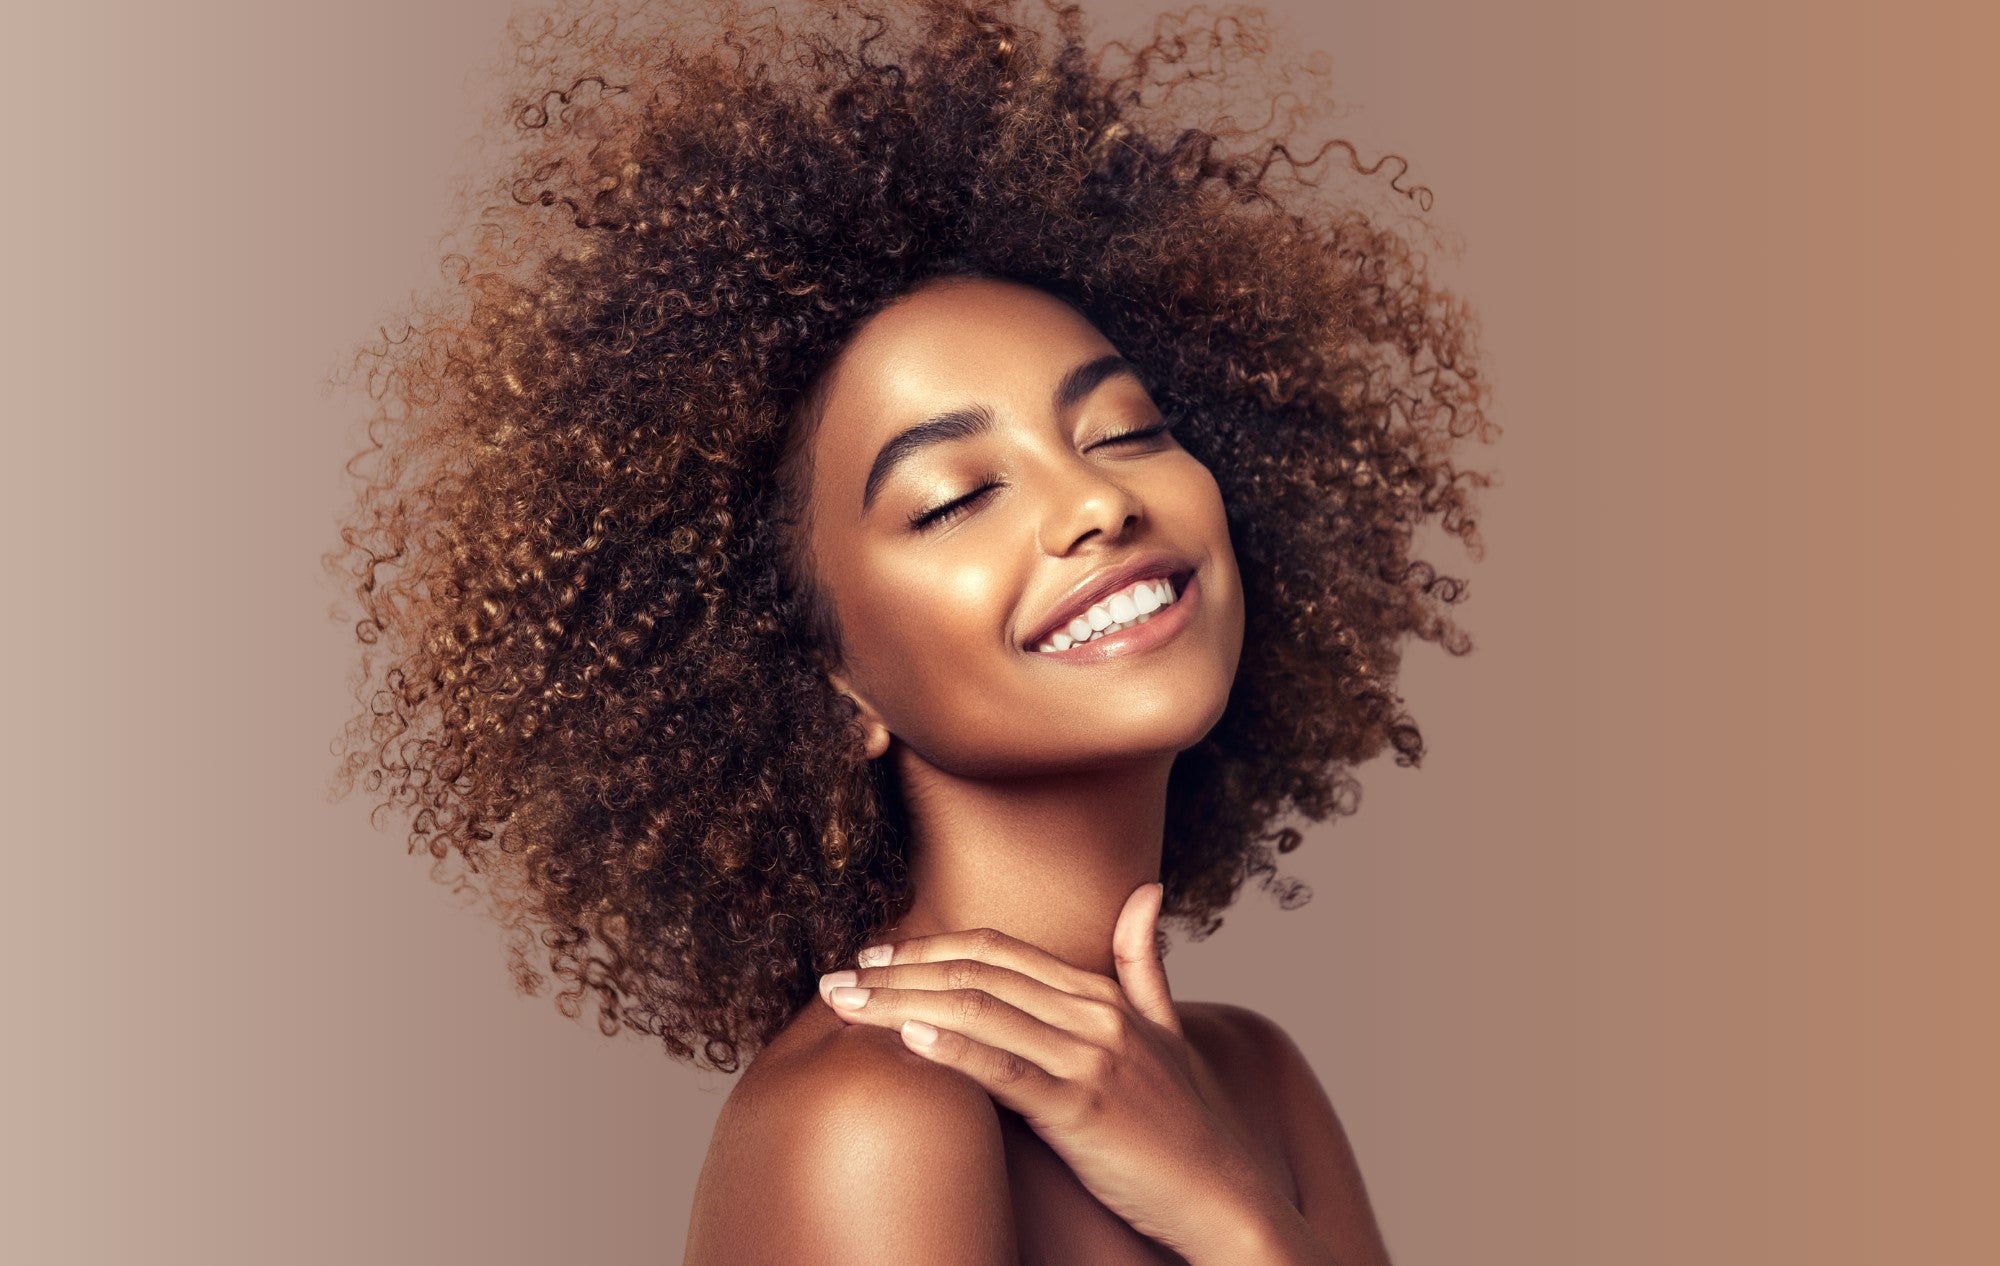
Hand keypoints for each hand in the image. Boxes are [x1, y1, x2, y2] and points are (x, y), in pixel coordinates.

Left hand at [815, 882, 1275, 1258]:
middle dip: (898, 970)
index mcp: (1103, 995)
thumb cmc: (1192, 1126)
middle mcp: (1094, 1015)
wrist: (1227, 1198)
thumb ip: (1143, 964)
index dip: (930, 947)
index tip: (876, 956)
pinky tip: (906, 1036)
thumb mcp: (1169, 1032)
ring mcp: (1090, 1058)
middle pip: (976, 972)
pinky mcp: (1083, 1108)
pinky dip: (953, 1046)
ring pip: (977, 1010)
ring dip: (899, 1002)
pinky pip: (1006, 1069)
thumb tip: (1146, 890)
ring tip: (844, 1005)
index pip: (998, 951)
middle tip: (837, 979)